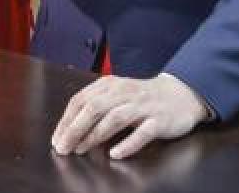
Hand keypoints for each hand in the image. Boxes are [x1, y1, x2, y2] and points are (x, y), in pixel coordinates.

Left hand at [51, 73, 208, 159]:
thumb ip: (95, 107)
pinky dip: (127, 143)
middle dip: (75, 128)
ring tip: (81, 149)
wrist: (181, 95)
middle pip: (94, 108)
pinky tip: (115, 153)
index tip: (57, 138)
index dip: (66, 120)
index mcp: (110, 85)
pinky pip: (142, 133)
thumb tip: (69, 129)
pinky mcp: (159, 120)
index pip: (81, 100)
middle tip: (63, 147)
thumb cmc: (142, 98)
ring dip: (95, 135)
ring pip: (114, 118)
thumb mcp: (116, 95)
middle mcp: (124, 93)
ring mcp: (142, 106)